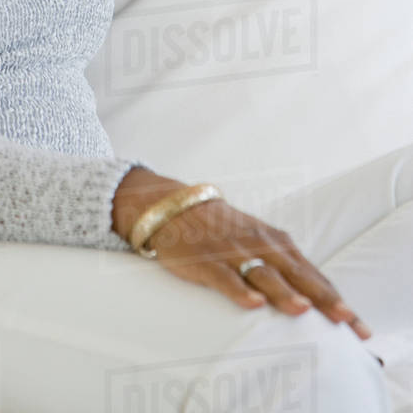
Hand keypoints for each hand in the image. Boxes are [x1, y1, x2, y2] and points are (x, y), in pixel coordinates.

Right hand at [112, 169, 370, 337]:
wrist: (174, 205)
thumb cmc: (222, 228)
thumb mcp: (258, 240)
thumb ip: (285, 265)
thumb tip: (320, 296)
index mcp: (275, 242)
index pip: (312, 273)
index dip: (335, 298)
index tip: (358, 326)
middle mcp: (259, 245)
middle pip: (296, 274)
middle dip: (321, 297)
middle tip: (344, 319)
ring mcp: (232, 251)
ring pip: (262, 273)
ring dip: (283, 292)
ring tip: (302, 310)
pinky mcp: (205, 260)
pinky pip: (224, 277)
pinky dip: (239, 290)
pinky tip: (252, 304)